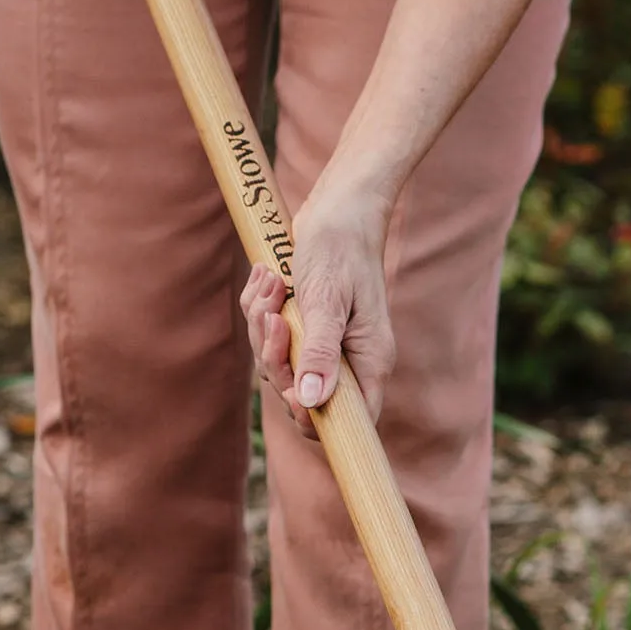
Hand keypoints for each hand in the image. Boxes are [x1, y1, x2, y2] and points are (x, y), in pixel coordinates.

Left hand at [240, 184, 395, 438]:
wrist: (339, 208)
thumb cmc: (339, 248)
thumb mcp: (326, 300)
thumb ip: (319, 352)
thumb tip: (312, 401)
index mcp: (369, 361)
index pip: (349, 422)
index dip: (314, 418)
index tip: (289, 391)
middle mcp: (351, 362)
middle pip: (303, 397)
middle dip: (276, 360)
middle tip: (274, 317)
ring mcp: (328, 348)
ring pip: (281, 367)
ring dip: (263, 328)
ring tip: (270, 285)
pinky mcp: (307, 331)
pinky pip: (272, 341)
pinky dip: (261, 312)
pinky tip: (267, 280)